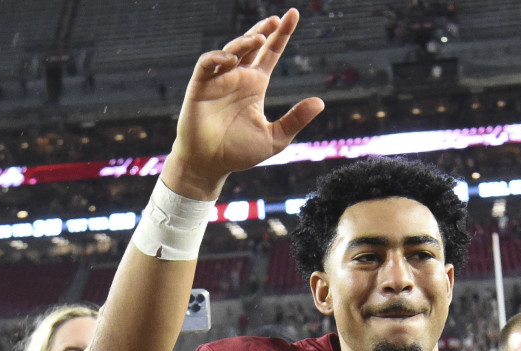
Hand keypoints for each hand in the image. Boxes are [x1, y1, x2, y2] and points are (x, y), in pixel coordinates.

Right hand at [167, 9, 323, 197]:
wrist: (210, 165)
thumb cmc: (240, 152)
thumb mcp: (275, 138)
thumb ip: (296, 119)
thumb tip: (321, 102)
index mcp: (255, 85)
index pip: (271, 53)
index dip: (281, 35)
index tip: (293, 15)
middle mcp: (238, 77)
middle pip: (251, 45)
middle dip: (263, 30)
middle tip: (278, 19)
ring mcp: (218, 80)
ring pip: (231, 51)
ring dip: (244, 42)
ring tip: (260, 39)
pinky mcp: (200, 87)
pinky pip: (207, 65)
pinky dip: (217, 58)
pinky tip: (231, 59)